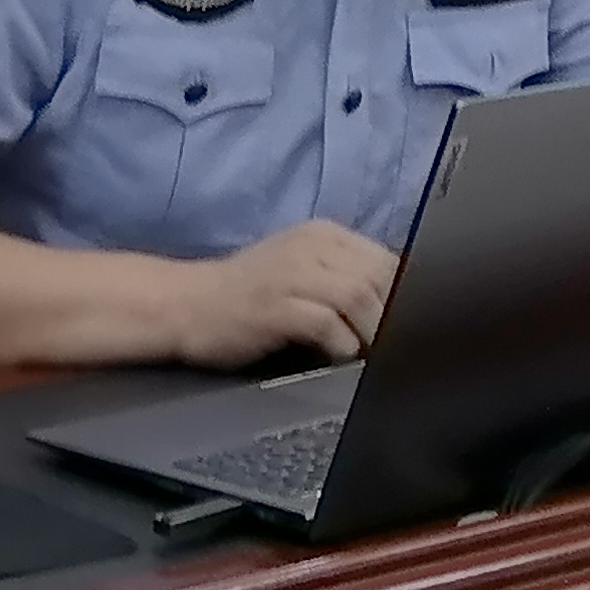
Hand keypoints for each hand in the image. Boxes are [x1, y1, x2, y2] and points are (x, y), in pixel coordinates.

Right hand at [155, 219, 399, 369]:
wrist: (186, 305)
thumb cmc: (248, 294)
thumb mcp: (300, 269)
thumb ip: (342, 276)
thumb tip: (395, 304)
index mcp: (324, 234)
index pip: (386, 258)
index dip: (402, 294)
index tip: (403, 322)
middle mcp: (312, 246)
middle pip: (378, 276)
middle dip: (389, 315)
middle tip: (386, 345)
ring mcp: (291, 274)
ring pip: (357, 295)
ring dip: (369, 331)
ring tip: (364, 352)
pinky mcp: (274, 306)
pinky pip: (326, 322)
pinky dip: (340, 343)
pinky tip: (335, 355)